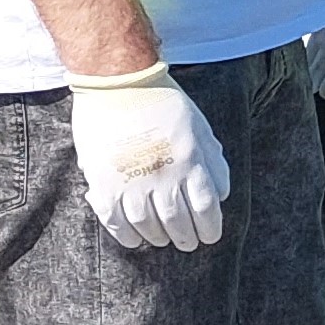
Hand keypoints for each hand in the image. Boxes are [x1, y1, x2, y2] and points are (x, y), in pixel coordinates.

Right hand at [68, 65, 227, 252]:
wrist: (119, 81)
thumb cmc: (164, 102)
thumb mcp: (201, 128)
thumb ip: (214, 162)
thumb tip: (220, 195)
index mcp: (191, 162)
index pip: (206, 209)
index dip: (210, 228)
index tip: (210, 237)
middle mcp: (164, 176)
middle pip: (179, 222)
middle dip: (186, 237)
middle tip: (187, 243)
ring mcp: (132, 181)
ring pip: (148, 225)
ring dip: (158, 238)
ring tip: (162, 240)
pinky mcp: (104, 182)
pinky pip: (114, 220)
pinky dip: (125, 235)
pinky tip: (134, 240)